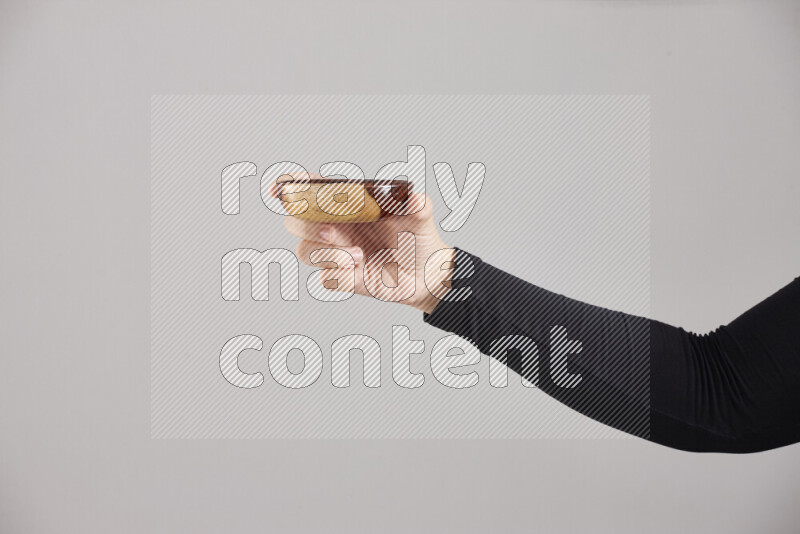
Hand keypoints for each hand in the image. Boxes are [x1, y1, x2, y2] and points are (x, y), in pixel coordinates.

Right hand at [279, 179, 454, 313]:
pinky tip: (361, 272)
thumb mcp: (420, 216)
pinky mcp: (342, 278)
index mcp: (346, 203)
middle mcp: (334, 226)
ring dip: (326, 254)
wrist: (427, 272)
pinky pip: (325, 278)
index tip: (279, 189)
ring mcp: (335, 253)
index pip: (308, 189)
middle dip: (306, 225)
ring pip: (304, 251)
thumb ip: (417, 205)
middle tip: (332, 233)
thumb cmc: (418, 236)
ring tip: (358, 256)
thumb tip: (414, 198)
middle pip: (295, 220)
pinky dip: (340, 276)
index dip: (289, 186)